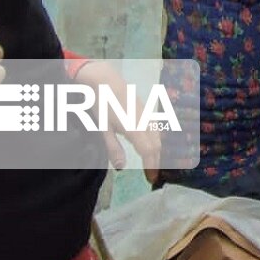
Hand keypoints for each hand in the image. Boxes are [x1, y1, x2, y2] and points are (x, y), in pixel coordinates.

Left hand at [73, 59, 161, 181]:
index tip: (150, 179)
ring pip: (158, 137)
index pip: (149, 151)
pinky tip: (151, 146)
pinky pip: (156, 130)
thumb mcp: (103, 128)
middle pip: (156, 146)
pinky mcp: (146, 111)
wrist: (106, 80)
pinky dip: (156, 142)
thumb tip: (122, 168)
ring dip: (157, 152)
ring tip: (152, 164)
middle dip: (156, 162)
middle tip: (152, 176)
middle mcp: (145, 122)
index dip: (151, 166)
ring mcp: (147, 115)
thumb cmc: (101, 104)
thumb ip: (113, 148)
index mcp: (134, 128)